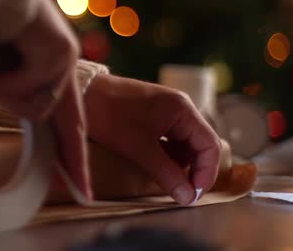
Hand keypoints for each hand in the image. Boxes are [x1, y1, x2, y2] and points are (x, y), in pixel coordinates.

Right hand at [0, 0, 91, 198]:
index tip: (84, 187)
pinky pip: (29, 89)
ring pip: (38, 110)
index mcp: (49, 73)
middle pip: (64, 125)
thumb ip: (7, 94)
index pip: (64, 122)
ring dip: (2, 95)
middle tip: (84, 188)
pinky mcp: (61, 51)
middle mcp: (63, 67)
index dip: (72, 156)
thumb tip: (13, 117)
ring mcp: (65, 59)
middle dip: (74, 159)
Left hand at [84, 74, 220, 204]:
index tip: (192, 195)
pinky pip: (170, 139)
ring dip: (180, 164)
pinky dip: (168, 156)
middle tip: (181, 193)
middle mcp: (180, 107)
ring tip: (167, 181)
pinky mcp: (154, 115)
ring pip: (185, 144)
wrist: (81, 94)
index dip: (205, 173)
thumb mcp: (139, 149)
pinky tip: (156, 167)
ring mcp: (167, 111)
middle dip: (193, 170)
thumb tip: (187, 198)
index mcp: (183, 109)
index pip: (210, 145)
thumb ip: (166, 173)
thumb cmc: (109, 116)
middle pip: (200, 144)